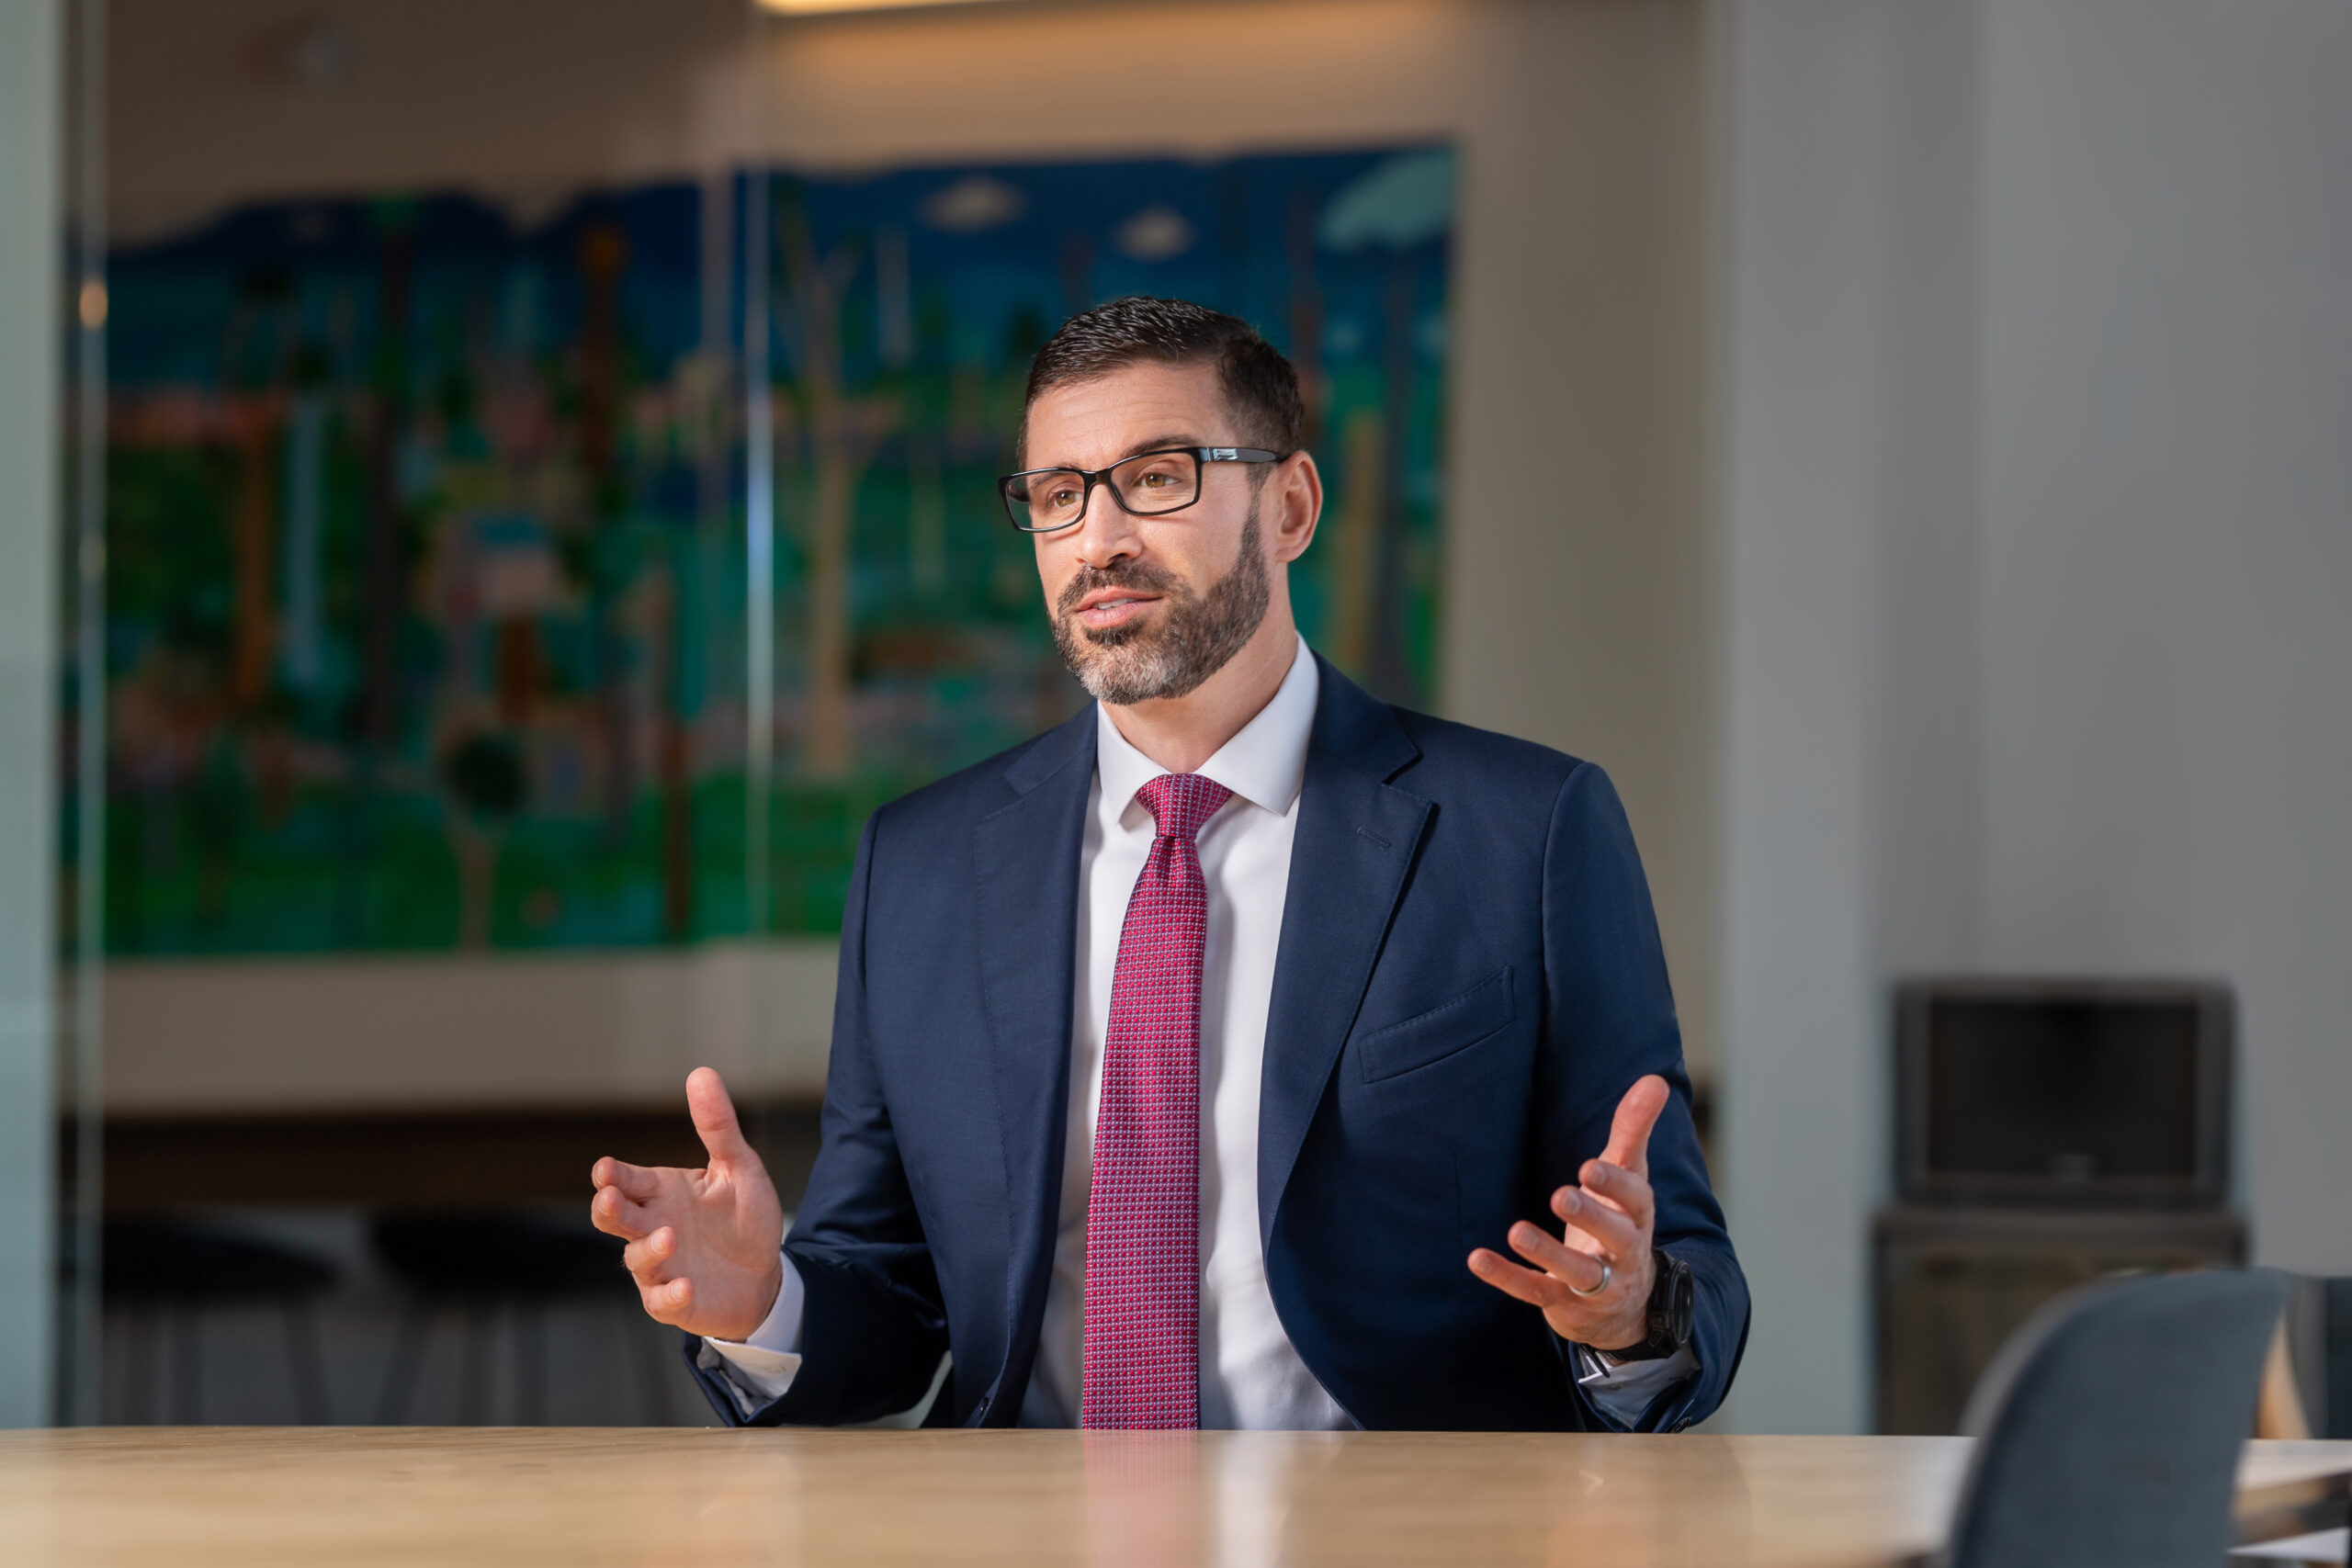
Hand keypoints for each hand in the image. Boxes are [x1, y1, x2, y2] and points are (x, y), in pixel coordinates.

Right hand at [589, 1067, 785, 1340]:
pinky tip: (685, 1285)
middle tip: (608, 1198)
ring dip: (648, 1249)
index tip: (605, 1169)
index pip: (627, 1180)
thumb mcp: (739, 1168)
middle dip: (608, 1208)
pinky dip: (670, 1295)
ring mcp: (660, 1267)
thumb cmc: (744, 1219)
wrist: (767, 1276)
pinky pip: (662, 1301)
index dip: (612, 1176)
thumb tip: (701, 1072)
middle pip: (615, 1218)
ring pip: (636, 1259)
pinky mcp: (675, 1301)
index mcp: (662, 1192)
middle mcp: (652, 1227)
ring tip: (669, 1237)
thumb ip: (718, 1127)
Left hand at [1467, 1073, 1668, 1351]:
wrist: (1625, 1307)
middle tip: (1561, 1195)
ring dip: (1547, 1252)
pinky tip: (1477, 1258)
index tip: (1589, 1167)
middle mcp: (1623, 1252)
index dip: (1616, 1185)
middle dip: (1591, 1216)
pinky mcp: (1563, 1303)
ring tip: (1517, 1231)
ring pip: (1577, 1272)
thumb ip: (1634, 1130)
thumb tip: (1655, 1079)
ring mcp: (1595, 1283)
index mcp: (1637, 1217)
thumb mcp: (1629, 1177)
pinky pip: (1535, 1291)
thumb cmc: (1621, 1222)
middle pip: (1615, 1236)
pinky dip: (1507, 1277)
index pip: (1636, 1199)